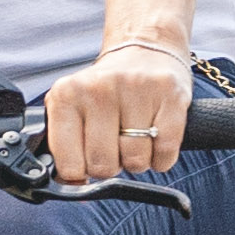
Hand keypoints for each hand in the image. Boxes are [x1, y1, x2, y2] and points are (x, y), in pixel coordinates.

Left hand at [43, 40, 194, 184]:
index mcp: (67, 94)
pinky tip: (155, 138)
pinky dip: (161, 158)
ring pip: (136, 162)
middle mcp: (99, 89)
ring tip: (134, 136)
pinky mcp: (171, 96)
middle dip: (110, 165)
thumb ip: (63, 146)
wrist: (144, 47)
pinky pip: (166, 153)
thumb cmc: (104, 89)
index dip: (79, 172)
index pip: (69, 164)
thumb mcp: (72, 107)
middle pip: (103, 165)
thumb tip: (70, 186)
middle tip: (113, 144)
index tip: (85, 162)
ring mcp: (136, 90)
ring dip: (137, 160)